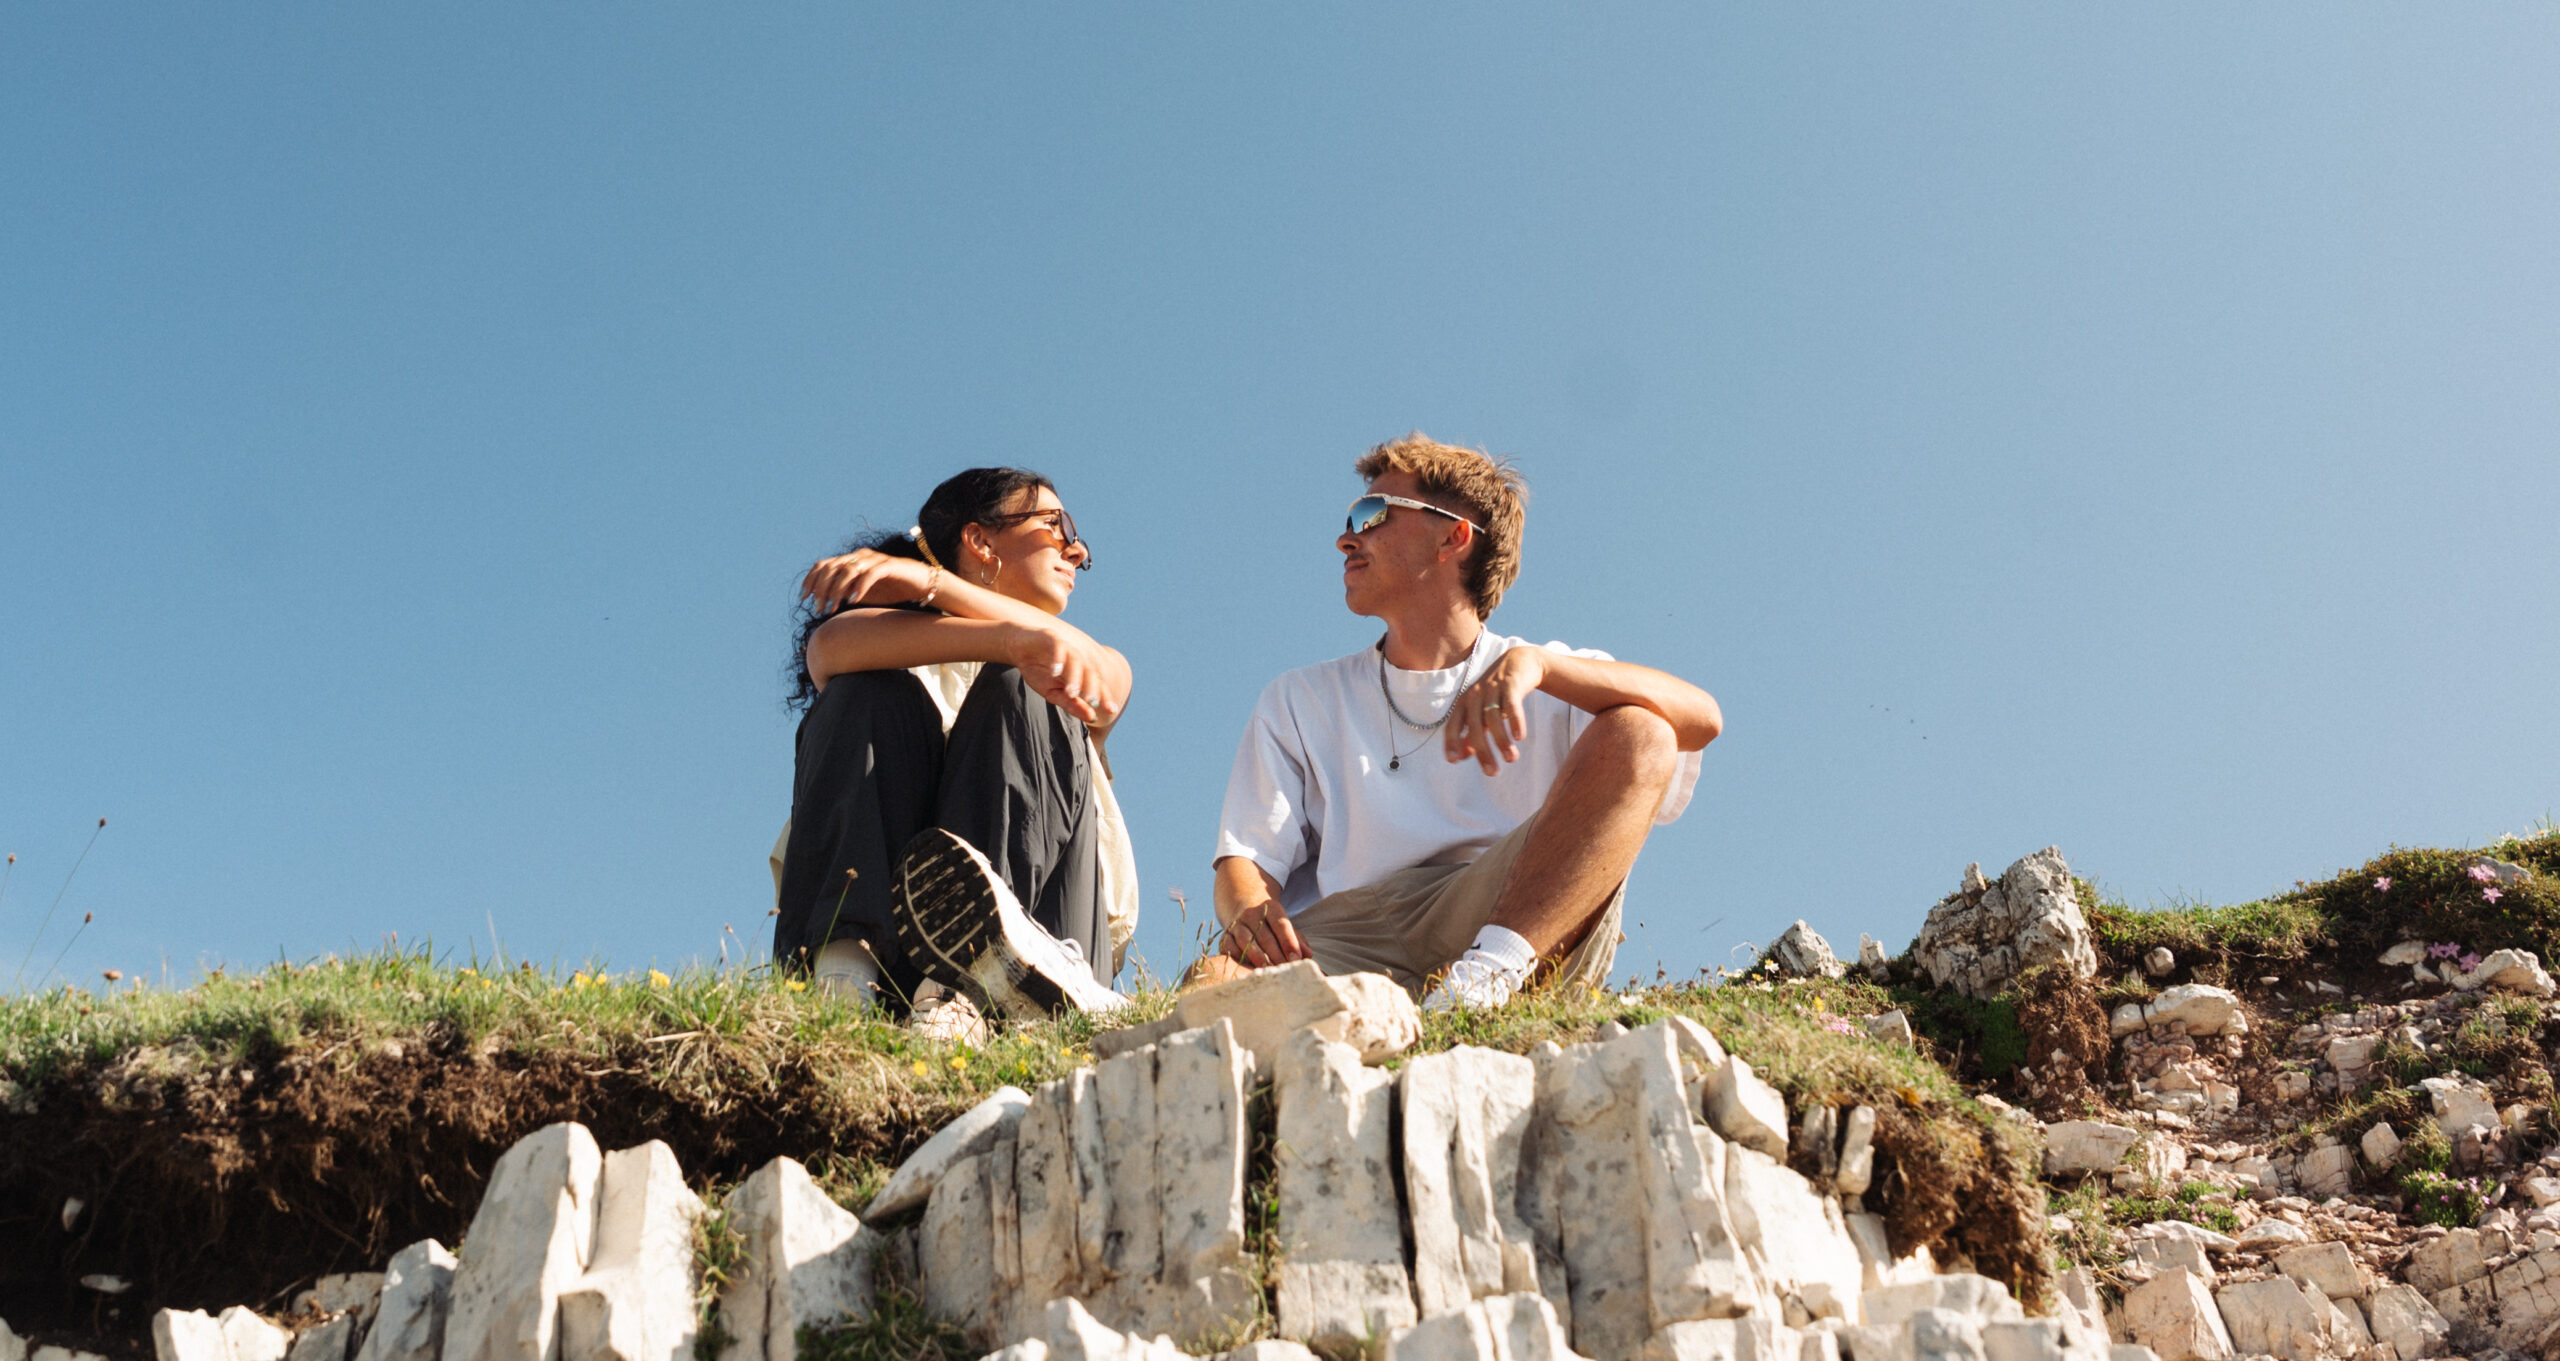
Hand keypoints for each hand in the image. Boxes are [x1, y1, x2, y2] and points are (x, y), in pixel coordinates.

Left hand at [800, 549, 936, 612]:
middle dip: (821, 589)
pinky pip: (870, 574)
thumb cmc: (891, 588)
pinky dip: (860, 587)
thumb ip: (844, 592)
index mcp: (852, 560)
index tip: (804, 598)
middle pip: (832, 567)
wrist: (922, 584)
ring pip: (848, 570)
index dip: (811, 580)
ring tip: (834, 608)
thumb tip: (824, 601)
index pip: (823, 565)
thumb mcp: (862, 592)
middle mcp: (860, 556)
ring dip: (837, 591)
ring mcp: (875, 560)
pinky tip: (854, 600)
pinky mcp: (889, 566)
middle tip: (819, 608)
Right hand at [1007, 621, 1120, 726]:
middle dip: (1092, 687)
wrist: (1017, 647)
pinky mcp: (1051, 637)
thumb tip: (1092, 717)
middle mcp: (1077, 659)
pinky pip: (1058, 647)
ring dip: (1074, 676)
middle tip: (1092, 701)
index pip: (1096, 685)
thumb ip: (1072, 704)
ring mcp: (1066, 647)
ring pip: (1076, 661)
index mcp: (1081, 672)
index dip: (1104, 697)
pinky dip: (1058, 659)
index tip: (1112, 711)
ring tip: (1071, 692)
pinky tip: (1055, 671)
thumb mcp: (1053, 693)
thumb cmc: (1037, 670)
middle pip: (1089, 672)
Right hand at [1220, 898, 1307, 967]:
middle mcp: (1252, 914)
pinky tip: (1245, 968)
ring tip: (1266, 970)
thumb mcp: (1284, 924)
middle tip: (1285, 970)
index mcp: (1270, 909)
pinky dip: (1237, 957)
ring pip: (1246, 940)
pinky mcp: (1226, 935)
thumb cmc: (1269, 922)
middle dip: (1276, 954)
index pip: (1281, 925)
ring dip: (1257, 956)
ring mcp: (1237, 924)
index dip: (1289, 942)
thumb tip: (1308, 955)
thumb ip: (1296, 939)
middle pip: (1265, 935)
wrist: (1242, 903)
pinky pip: (1229, 947)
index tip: (1297, 958)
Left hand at [1445, 644, 1544, 774]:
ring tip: (1512, 759)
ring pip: (1493, 718)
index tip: (1454, 761)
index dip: (1451, 742)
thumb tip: (1461, 756)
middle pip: (1475, 727)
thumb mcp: (1482, 712)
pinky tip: (1520, 737)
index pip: (1452, 725)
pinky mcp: (1510, 684)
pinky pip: (1511, 705)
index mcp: (1464, 703)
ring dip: (1502, 741)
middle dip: (1482, 751)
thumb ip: (1471, 732)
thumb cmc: (1497, 693)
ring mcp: (1492, 688)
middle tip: (1493, 773)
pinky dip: (1515, 721)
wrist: (1520, 662)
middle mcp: (1475, 695)